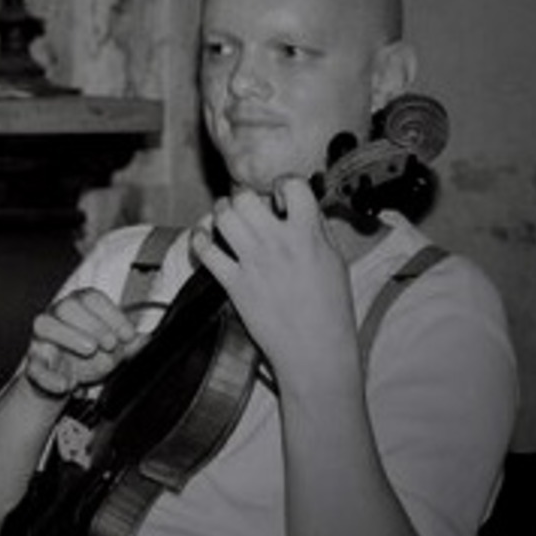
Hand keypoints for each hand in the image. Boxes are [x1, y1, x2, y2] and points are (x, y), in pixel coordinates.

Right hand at [21, 288, 141, 398]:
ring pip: (44, 325)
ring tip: (90, 350)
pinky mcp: (33, 363)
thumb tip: (148, 339)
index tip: (127, 334)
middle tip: (110, 343)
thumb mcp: (113, 349)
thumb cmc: (88, 356)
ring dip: (69, 336)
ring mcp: (41, 338)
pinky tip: (67, 384)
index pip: (92, 298)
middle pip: (67, 306)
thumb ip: (130, 344)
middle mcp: (57, 316)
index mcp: (79, 307)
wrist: (65, 382)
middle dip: (92, 323)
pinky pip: (34, 366)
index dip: (112, 314)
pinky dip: (50, 376)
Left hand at [190, 177, 359, 394]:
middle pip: (246, 197)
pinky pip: (205, 250)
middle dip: (245, 197)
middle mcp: (277, 243)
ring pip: (223, 217)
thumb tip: (303, 208)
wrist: (315, 351)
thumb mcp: (335, 260)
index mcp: (307, 235)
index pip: (292, 184)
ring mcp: (252, 263)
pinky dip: (200, 239)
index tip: (281, 197)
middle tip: (249, 207)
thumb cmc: (331, 310)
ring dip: (222, 212)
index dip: (284, 184)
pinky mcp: (234, 284)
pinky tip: (205, 238)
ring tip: (227, 218)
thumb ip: (317, 230)